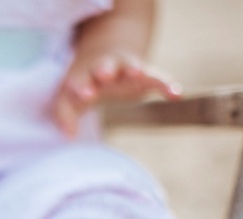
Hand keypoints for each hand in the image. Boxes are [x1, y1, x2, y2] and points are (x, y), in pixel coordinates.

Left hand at [51, 51, 181, 136]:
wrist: (104, 58)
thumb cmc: (84, 84)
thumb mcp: (69, 98)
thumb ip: (64, 116)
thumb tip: (68, 135)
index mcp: (84, 75)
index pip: (81, 80)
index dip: (82, 86)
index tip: (84, 94)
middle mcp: (105, 69)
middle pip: (104, 66)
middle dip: (104, 70)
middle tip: (104, 74)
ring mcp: (125, 70)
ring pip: (130, 66)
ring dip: (133, 69)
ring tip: (137, 72)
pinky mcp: (145, 75)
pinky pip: (157, 78)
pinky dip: (167, 84)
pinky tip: (177, 94)